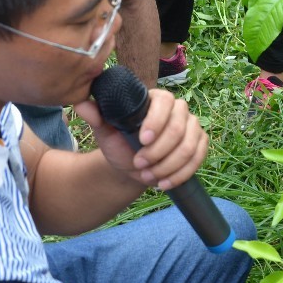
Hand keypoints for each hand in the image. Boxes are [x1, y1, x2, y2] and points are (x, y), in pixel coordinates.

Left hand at [73, 88, 206, 189]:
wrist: (132, 165)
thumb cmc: (120, 143)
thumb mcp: (105, 131)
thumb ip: (96, 117)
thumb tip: (81, 105)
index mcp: (157, 99)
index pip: (165, 102)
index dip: (156, 122)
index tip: (141, 140)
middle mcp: (179, 109)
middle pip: (179, 128)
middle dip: (159, 152)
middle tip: (139, 164)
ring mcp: (193, 127)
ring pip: (189, 148)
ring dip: (167, 167)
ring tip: (147, 176)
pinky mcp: (200, 145)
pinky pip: (197, 160)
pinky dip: (180, 175)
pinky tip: (163, 184)